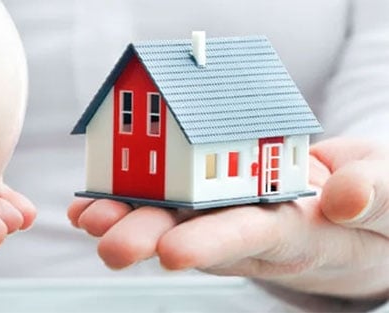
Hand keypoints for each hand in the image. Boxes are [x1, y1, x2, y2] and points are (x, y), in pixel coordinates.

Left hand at [68, 137, 388, 298]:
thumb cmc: (379, 204)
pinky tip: (91, 204)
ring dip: (129, 219)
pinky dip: (128, 201)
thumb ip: (377, 194)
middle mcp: (255, 231)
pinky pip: (170, 203)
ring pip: (175, 221)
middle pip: (199, 236)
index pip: (255, 237)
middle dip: (151, 238)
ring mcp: (230, 217)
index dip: (214, 244)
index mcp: (302, 232)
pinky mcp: (214, 203)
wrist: (358, 206)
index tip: (173, 253)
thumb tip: (343, 196)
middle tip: (107, 244)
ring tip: (88, 217)